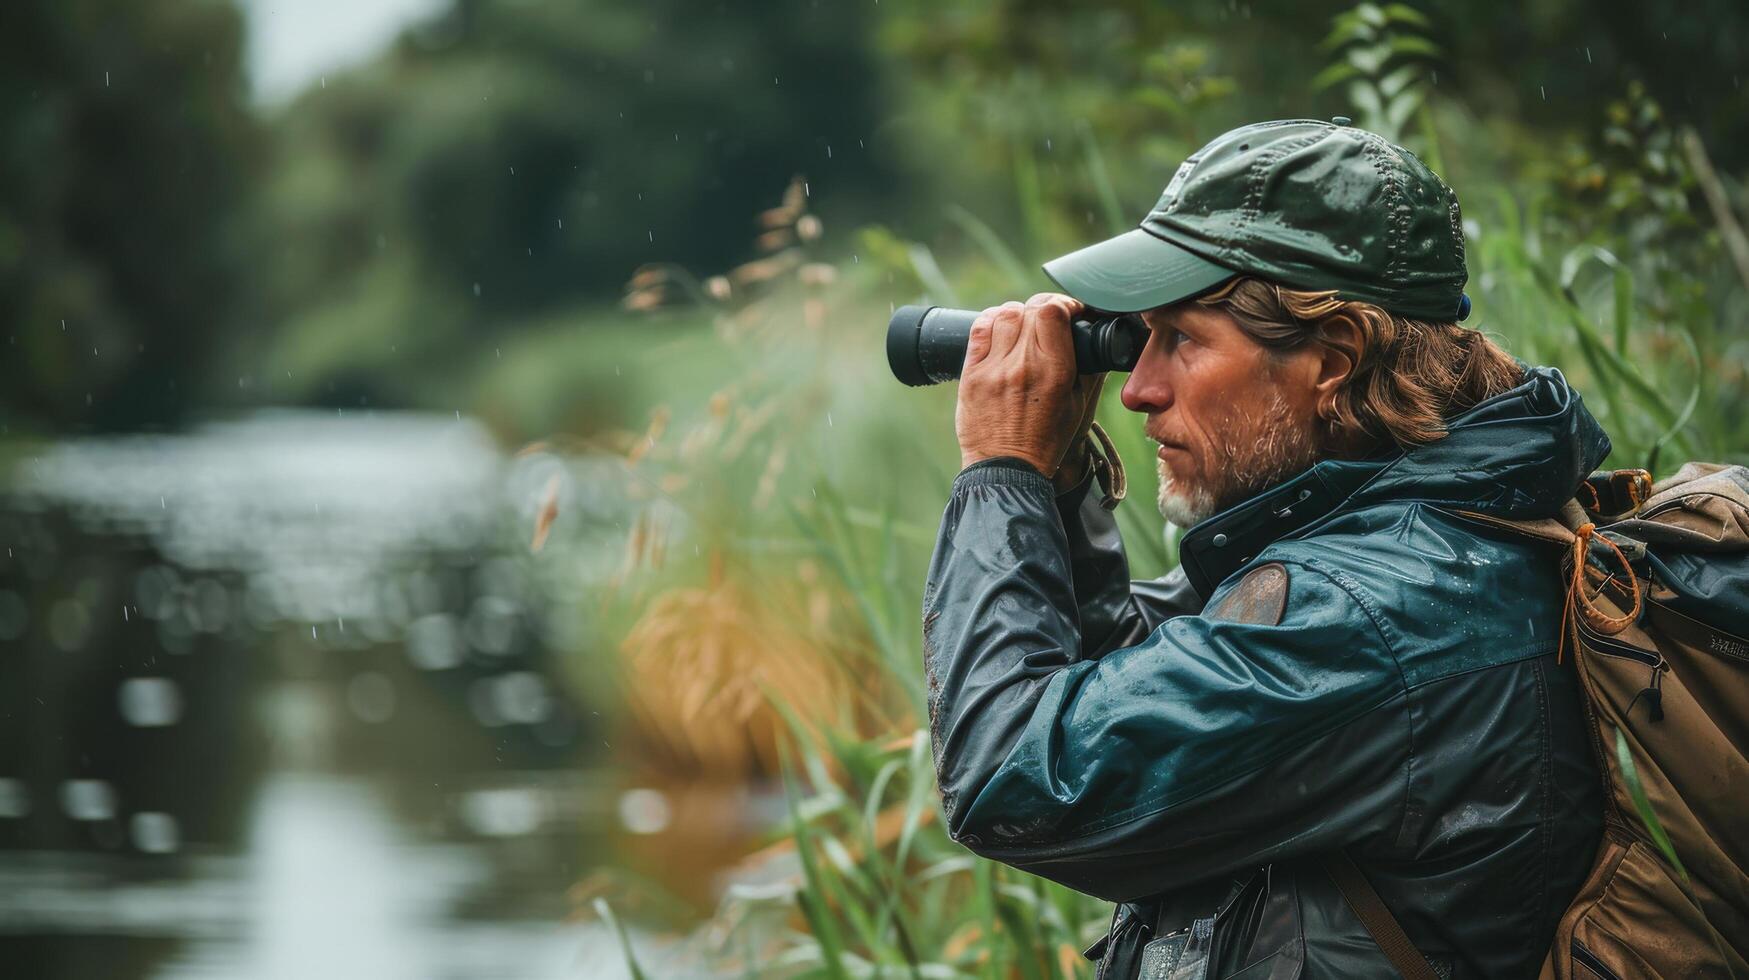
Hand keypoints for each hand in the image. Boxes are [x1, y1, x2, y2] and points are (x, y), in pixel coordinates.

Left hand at [955, 293, 1105, 481]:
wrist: (1006, 470)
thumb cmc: (1045, 442)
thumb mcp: (1077, 407)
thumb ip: (1086, 369)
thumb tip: (1091, 337)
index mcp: (1054, 373)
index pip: (1053, 312)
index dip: (1063, 302)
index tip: (1069, 310)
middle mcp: (1022, 366)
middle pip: (1030, 309)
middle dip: (1043, 306)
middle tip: (1048, 318)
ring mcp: (993, 369)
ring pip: (1004, 314)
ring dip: (1018, 312)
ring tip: (1024, 325)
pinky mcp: (971, 375)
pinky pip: (979, 330)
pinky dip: (991, 320)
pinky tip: (1000, 327)